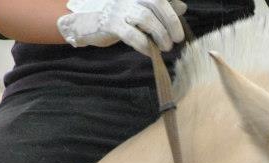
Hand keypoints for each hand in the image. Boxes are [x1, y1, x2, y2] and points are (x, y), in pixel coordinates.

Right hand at [57, 0, 186, 54]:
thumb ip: (161, 7)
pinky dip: (145, 45)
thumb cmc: (118, 16)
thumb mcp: (140, 9)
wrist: (86, 22)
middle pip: (157, 2)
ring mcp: (119, 8)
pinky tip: (150, 52)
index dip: (173, 11)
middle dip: (171, 22)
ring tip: (165, 47)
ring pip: (146, 18)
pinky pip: (132, 35)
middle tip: (176, 39)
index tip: (180, 28)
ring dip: (160, 35)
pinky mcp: (110, 24)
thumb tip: (182, 6)